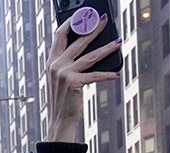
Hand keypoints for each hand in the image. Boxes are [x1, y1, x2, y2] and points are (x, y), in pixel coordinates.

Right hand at [47, 13, 122, 141]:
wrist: (61, 120)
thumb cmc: (65, 99)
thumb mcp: (63, 78)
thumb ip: (70, 63)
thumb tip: (92, 50)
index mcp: (52, 61)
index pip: (59, 35)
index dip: (71, 23)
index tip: (83, 15)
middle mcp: (56, 65)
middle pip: (78, 41)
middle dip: (93, 29)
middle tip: (104, 20)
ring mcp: (64, 73)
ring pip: (90, 56)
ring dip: (107, 48)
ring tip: (118, 42)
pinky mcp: (73, 82)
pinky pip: (95, 75)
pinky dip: (107, 75)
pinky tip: (116, 73)